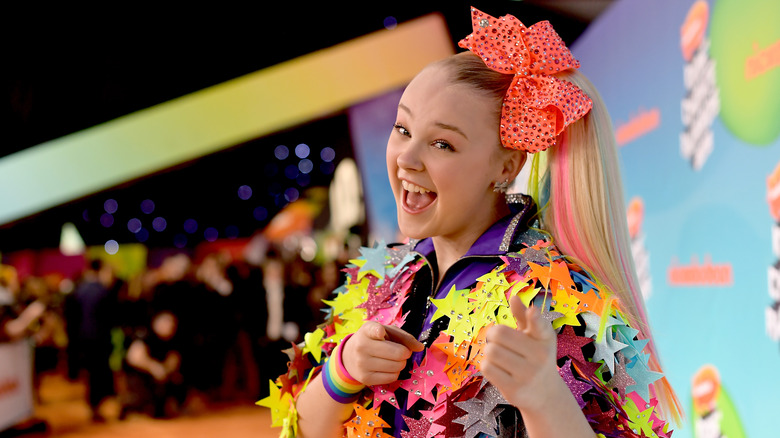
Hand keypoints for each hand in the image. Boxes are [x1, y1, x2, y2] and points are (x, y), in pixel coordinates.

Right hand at [341, 322, 423, 385]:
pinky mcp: (365, 378)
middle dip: (405, 353)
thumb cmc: (374, 340)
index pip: (374, 331)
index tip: (380, 333)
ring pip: (397, 367)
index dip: (379, 332)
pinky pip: (392, 377)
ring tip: (393, 359)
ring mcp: (362, 364)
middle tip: (401, 351)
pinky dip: (395, 372)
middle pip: (398, 354)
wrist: (350, 356)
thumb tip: (420, 348)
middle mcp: (362, 347)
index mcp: (367, 330)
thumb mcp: (387, 332)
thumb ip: (404, 337)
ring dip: (401, 363)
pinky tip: (388, 367)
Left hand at [482, 295, 559, 411]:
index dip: (535, 318)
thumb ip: (524, 316)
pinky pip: (487, 368)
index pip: (541, 326)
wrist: (545, 394)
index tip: (533, 312)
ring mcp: (528, 374)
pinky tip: (497, 368)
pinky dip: (486, 365)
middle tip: (498, 341)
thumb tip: (514, 297)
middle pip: (498, 334)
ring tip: (499, 356)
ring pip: (491, 351)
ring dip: (488, 351)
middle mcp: (540, 356)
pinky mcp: (514, 390)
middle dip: (492, 335)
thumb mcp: (535, 336)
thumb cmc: (536, 358)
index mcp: (545, 339)